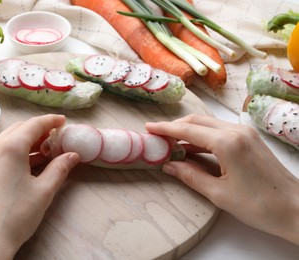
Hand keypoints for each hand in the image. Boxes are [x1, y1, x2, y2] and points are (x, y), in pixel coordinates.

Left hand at [0, 114, 79, 258]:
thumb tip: (73, 155)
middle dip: (39, 130)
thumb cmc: (16, 214)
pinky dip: (17, 152)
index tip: (64, 121)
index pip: (33, 125)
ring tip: (46, 151)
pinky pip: (1, 152)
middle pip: (19, 129)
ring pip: (9, 140)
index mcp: (10, 147)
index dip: (51, 121)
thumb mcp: (44, 190)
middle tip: (56, 137)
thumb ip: (60, 168)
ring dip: (28, 141)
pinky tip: (29, 164)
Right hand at [146, 114, 298, 244]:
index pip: (188, 129)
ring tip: (171, 142)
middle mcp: (236, 131)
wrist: (295, 208)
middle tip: (157, 135)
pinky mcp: (249, 138)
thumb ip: (190, 175)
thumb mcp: (219, 193)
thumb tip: (168, 165)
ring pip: (208, 124)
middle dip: (175, 126)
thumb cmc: (258, 205)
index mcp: (227, 143)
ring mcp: (245, 132)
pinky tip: (193, 146)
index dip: (166, 128)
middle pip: (197, 121)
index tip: (149, 127)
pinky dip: (203, 135)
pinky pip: (220, 130)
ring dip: (188, 130)